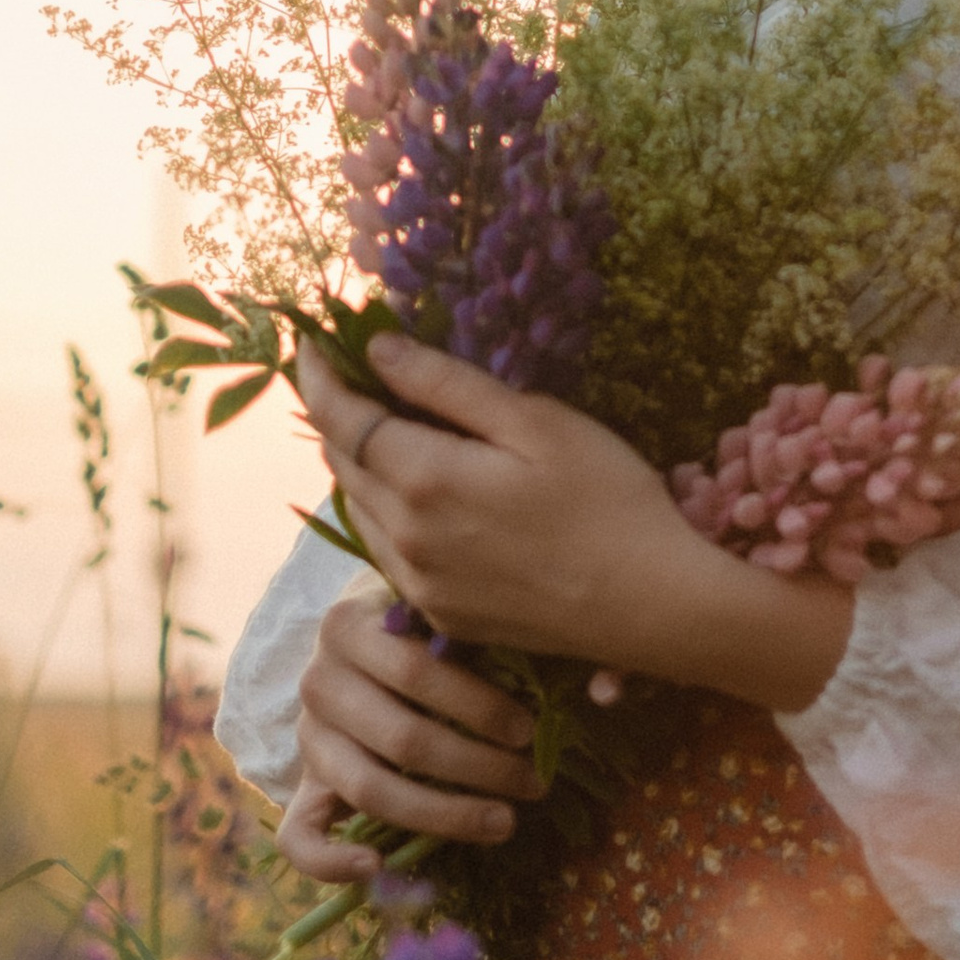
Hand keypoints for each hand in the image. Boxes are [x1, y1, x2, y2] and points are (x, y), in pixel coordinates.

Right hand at [273, 578, 544, 886]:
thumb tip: (608, 690)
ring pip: (370, 788)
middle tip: (537, 783)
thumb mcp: (457, 615)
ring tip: (506, 823)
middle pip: (403, 737)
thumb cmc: (427, 626)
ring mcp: (307, 735)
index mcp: (350, 623)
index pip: (418, 672)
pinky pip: (297, 836)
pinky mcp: (303, 784)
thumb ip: (517, 639)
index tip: (534, 731)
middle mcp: (318, 678)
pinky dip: (331, 861)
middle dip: (480, 767)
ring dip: (443, 815)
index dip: (481, 708)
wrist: (362, 639)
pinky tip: (378, 871)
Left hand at [297, 336, 855, 713]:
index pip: (342, 419)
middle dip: (337, 414)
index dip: (319, 377)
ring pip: (361, 510)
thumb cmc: (608, 499)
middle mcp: (403, 539)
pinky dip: (387, 511)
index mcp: (423, 481)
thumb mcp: (536, 422)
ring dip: (360, 464)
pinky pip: (390, 551)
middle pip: (344, 463)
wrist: (652, 605)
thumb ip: (448, 386)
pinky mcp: (441, 616)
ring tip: (383, 426)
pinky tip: (421, 493)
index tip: (308, 342)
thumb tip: (379, 351)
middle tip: (346, 374)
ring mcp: (419, 586)